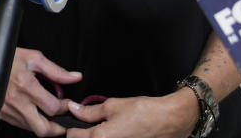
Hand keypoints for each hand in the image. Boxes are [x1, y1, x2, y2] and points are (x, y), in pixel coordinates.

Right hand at [0, 47, 81, 135]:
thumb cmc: (9, 57)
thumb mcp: (35, 59)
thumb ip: (56, 71)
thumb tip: (75, 77)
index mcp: (26, 85)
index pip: (53, 108)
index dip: (65, 108)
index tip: (67, 103)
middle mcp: (16, 101)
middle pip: (43, 128)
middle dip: (57, 128)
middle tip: (63, 121)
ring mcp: (8, 109)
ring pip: (32, 129)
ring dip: (44, 125)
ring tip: (50, 115)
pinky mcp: (2, 114)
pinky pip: (21, 125)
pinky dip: (31, 122)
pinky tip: (35, 112)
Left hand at [63, 91, 194, 136]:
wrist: (169, 121)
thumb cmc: (144, 112)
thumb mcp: (113, 106)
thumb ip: (90, 111)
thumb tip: (74, 109)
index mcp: (100, 137)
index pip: (72, 137)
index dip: (70, 128)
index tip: (73, 123)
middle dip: (83, 135)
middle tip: (87, 127)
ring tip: (106, 129)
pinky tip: (114, 134)